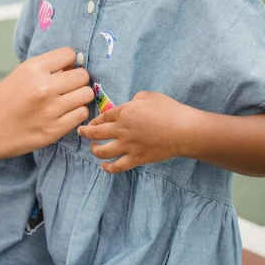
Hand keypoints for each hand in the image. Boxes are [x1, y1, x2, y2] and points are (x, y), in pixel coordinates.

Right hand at [0, 47, 93, 162]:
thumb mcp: (17, 76)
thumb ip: (43, 71)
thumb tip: (72, 67)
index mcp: (32, 69)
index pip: (69, 54)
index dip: (69, 62)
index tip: (63, 70)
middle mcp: (44, 87)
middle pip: (83, 76)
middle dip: (77, 81)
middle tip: (66, 89)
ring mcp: (50, 110)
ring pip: (86, 95)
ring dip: (79, 98)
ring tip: (66, 103)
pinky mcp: (53, 131)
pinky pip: (81, 116)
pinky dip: (75, 115)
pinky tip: (62, 116)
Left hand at [78, 91, 197, 172]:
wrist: (183, 131)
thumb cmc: (169, 110)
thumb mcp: (150, 96)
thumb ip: (136, 99)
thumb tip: (131, 103)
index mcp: (124, 112)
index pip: (102, 117)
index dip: (94, 120)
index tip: (90, 123)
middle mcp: (122, 129)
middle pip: (96, 133)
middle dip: (85, 133)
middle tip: (81, 133)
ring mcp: (128, 146)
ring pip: (102, 151)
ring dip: (94, 150)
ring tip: (93, 149)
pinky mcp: (136, 159)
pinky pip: (117, 166)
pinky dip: (108, 168)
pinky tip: (104, 167)